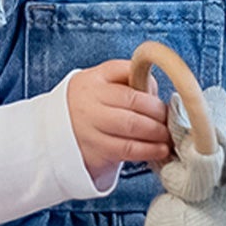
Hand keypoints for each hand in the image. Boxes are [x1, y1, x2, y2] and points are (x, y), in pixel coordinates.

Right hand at [67, 58, 170, 186]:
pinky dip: (148, 150)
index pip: (128, 74)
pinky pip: (126, 150)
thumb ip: (128, 80)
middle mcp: (89, 100)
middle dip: (158, 113)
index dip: (150, 88)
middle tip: (170, 120)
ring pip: (131, 127)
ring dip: (156, 133)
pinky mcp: (94, 150)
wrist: (55, 134)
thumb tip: (156, 94)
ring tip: (167, 136)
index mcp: (94, 79)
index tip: (163, 100)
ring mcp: (90, 126)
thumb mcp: (101, 84)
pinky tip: (160, 150)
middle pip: (133, 102)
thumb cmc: (90, 106)